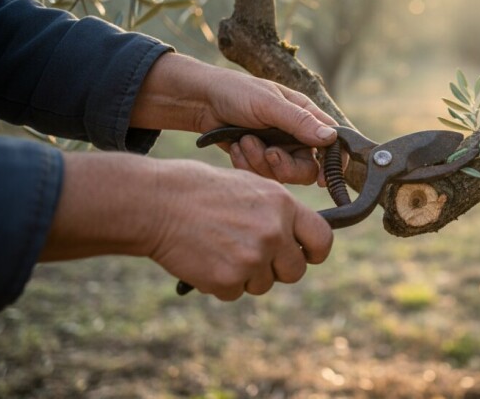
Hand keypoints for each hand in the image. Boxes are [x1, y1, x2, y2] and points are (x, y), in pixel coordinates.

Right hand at [45, 152, 332, 299]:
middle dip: (277, 269)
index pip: (322, 239)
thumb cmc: (201, 190)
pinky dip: (220, 283)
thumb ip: (278, 212)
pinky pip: (234, 293)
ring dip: (245, 275)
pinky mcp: (228, 280)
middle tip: (253, 257)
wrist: (157, 202)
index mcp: (284, 205)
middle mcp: (274, 233)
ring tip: (219, 248)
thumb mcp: (250, 187)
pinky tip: (204, 258)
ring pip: (263, 285)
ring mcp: (252, 258)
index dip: (314, 252)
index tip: (305, 256)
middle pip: (295, 271)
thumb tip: (297, 238)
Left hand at [131, 52, 337, 184]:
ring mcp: (278, 149)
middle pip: (307, 169)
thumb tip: (331, 138)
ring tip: (243, 141)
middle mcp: (296, 135)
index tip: (323, 179)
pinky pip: (261, 176)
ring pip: (282, 175)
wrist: (201, 102)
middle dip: (285, 166)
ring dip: (260, 161)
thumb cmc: (236, 92)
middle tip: (269, 154)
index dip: (333, 164)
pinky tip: (235, 147)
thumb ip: (299, 121)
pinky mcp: (259, 160)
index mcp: (306, 116)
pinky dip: (246, 164)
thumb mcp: (268, 104)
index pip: (333, 143)